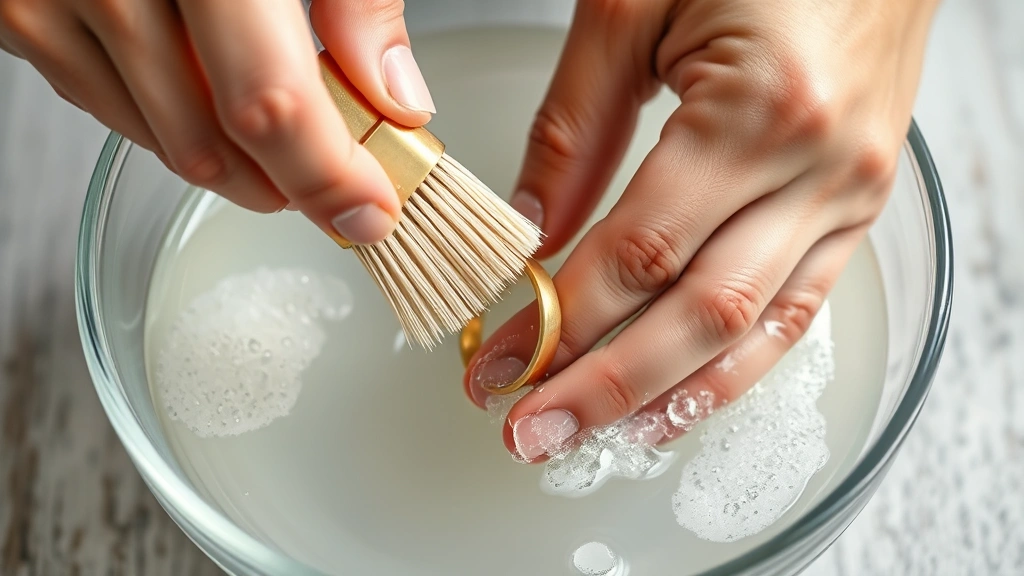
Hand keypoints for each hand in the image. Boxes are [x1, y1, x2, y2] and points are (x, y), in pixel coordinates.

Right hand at [0, 0, 434, 244]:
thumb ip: (357, 2)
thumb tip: (396, 100)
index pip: (268, 104)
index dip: (326, 176)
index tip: (367, 211)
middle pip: (212, 143)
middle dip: (286, 183)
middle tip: (335, 179)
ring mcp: (50, 3)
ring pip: (163, 143)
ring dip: (235, 162)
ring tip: (280, 132)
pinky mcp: (21, 20)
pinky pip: (111, 111)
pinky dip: (175, 122)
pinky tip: (208, 92)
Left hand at [464, 0, 937, 460]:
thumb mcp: (633, 5)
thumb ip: (575, 125)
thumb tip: (531, 229)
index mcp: (759, 109)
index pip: (637, 253)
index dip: (559, 320)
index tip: (500, 360)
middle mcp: (819, 168)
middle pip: (695, 314)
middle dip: (603, 386)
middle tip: (532, 432)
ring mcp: (850, 195)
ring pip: (751, 332)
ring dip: (665, 396)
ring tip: (596, 438)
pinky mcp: (859, 208)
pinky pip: (796, 311)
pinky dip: (734, 368)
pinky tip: (680, 403)